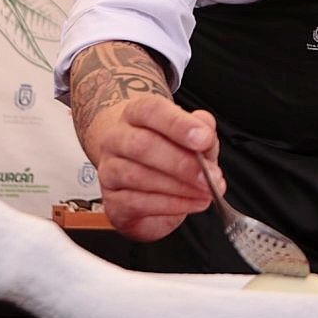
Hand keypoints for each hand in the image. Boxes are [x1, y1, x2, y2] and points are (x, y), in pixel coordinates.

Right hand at [83, 96, 222, 241]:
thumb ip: (202, 131)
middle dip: (181, 164)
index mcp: (135, 113)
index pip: (151, 111)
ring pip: (138, 177)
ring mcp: (108, 171)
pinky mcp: (110, 202)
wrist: (135, 170)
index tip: (204, 139)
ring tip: (206, 193)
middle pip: (142, 146)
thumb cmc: (166, 147)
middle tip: (210, 176)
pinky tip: (190, 203)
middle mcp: (115, 139)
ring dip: (179, 188)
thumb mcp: (189, 132)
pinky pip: (136, 204)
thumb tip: (206, 136)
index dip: (178, 124)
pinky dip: (169, 206)